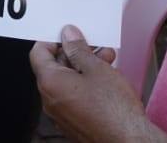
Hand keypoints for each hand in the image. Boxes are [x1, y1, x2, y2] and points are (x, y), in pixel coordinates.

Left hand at [31, 25, 166, 141]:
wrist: (129, 141)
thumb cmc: (113, 109)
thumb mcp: (96, 68)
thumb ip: (78, 49)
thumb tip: (68, 35)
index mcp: (49, 83)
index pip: (38, 52)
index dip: (53, 39)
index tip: (69, 34)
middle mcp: (49, 100)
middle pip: (54, 67)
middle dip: (75, 54)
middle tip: (94, 45)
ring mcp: (61, 114)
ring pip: (67, 82)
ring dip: (84, 68)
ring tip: (107, 60)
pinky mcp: (74, 123)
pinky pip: (74, 97)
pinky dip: (86, 85)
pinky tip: (106, 79)